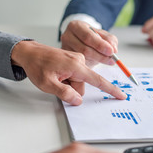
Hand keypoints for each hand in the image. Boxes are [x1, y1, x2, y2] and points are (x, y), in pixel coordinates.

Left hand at [11, 41, 125, 104]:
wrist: (30, 52)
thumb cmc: (37, 66)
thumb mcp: (47, 84)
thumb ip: (65, 93)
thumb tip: (78, 100)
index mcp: (75, 65)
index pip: (97, 80)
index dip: (110, 89)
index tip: (121, 95)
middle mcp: (79, 60)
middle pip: (83, 84)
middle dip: (72, 88)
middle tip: (55, 83)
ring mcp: (76, 59)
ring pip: (78, 80)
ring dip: (68, 83)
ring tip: (54, 77)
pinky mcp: (73, 59)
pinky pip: (75, 74)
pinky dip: (67, 78)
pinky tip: (56, 74)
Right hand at [61, 20, 117, 66]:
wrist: (80, 41)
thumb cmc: (91, 36)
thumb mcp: (102, 34)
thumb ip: (110, 40)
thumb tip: (113, 49)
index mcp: (75, 26)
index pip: (88, 36)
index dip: (100, 45)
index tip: (111, 51)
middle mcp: (67, 36)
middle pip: (84, 49)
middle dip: (100, 56)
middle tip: (112, 60)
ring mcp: (65, 49)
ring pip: (82, 59)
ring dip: (97, 61)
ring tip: (107, 61)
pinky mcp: (66, 59)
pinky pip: (79, 65)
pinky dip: (90, 66)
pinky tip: (96, 64)